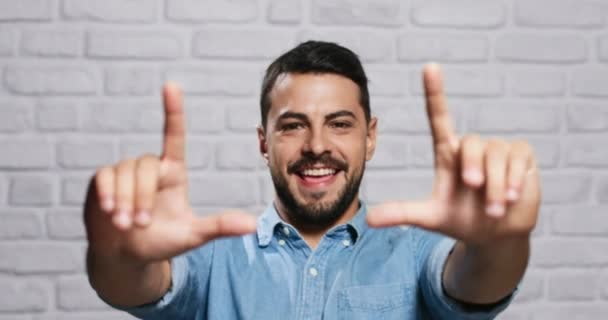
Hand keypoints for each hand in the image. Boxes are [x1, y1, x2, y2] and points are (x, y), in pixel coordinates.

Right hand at [85, 83, 256, 263]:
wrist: (126, 254)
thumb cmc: (162, 242)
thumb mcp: (192, 236)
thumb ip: (218, 227)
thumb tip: (251, 225)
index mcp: (173, 172)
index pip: (173, 136)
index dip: (172, 111)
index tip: (171, 85)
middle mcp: (150, 168)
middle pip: (145, 165)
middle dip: (141, 197)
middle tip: (140, 224)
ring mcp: (125, 172)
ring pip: (124, 172)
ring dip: (124, 200)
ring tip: (126, 225)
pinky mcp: (103, 180)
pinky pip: (104, 177)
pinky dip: (107, 194)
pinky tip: (108, 211)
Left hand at [366, 64, 540, 244]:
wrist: (496, 235)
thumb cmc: (462, 220)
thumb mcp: (430, 217)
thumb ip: (401, 213)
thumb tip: (369, 220)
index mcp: (447, 154)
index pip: (439, 117)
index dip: (435, 92)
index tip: (430, 67)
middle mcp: (471, 147)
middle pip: (472, 144)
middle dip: (474, 170)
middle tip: (475, 192)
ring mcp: (498, 148)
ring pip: (496, 153)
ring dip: (495, 185)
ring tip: (495, 209)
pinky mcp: (521, 153)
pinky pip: (518, 156)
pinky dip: (514, 179)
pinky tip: (512, 196)